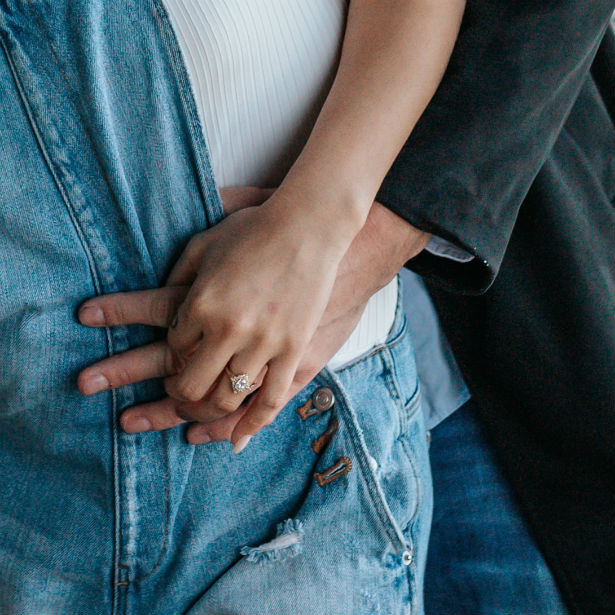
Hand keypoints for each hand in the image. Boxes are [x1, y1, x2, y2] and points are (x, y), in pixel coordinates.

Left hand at [77, 197, 427, 447]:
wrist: (311, 227)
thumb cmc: (256, 230)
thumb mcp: (205, 243)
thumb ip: (178, 276)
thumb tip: (162, 302)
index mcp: (201, 303)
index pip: (172, 348)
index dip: (171, 356)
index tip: (176, 355)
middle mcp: (229, 330)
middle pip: (190, 383)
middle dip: (176, 394)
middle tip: (175, 393)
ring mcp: (264, 345)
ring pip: (226, 399)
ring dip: (207, 411)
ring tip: (201, 408)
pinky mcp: (295, 352)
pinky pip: (271, 401)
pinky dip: (251, 426)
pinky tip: (236, 441)